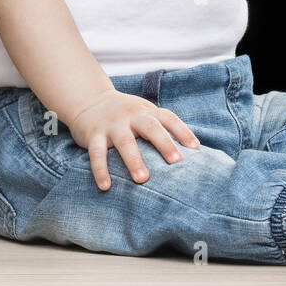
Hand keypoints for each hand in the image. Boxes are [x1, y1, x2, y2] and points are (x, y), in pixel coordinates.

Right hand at [66, 90, 199, 190]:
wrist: (89, 100)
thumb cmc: (125, 114)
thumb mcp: (143, 113)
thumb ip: (161, 128)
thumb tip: (191, 153)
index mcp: (146, 111)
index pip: (168, 118)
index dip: (182, 131)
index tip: (195, 148)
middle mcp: (131, 116)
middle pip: (150, 127)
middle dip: (164, 143)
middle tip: (176, 161)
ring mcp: (112, 125)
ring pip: (124, 141)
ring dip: (134, 160)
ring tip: (142, 179)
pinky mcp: (93, 135)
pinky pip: (97, 153)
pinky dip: (100, 170)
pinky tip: (105, 186)